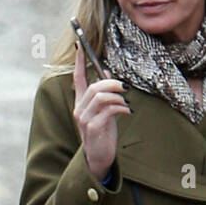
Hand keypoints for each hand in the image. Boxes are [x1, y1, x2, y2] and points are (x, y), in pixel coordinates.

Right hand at [72, 44, 129, 183]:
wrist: (98, 158)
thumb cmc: (103, 134)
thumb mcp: (104, 111)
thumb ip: (105, 95)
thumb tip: (108, 74)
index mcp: (81, 103)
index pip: (77, 78)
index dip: (79, 61)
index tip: (80, 46)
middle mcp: (80, 109)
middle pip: (94, 87)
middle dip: (112, 84)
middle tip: (126, 87)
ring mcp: (85, 119)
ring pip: (100, 96)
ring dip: (118, 96)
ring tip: (127, 102)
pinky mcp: (93, 127)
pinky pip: (108, 110)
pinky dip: (121, 108)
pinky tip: (127, 112)